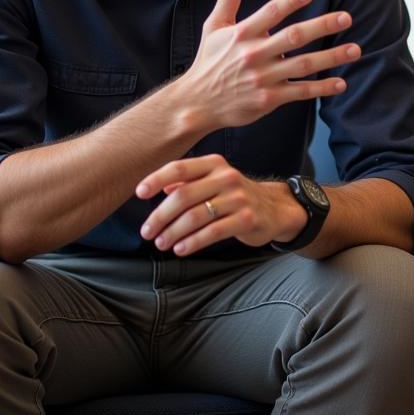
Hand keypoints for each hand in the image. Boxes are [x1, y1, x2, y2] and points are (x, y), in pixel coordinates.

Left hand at [136, 154, 304, 255]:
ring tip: (161, 243)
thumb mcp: (213, 180)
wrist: (274, 208)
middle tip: (147, 232)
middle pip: (183, 196)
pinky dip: (192, 243)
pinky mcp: (246, 219)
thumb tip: (159, 186)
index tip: (139, 193)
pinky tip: (180, 249)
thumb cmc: (235, 195)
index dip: (156, 179)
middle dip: (160, 216)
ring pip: (195, 216)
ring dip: (173, 233)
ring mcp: (238, 198)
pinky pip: (212, 232)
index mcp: (214, 164)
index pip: (179, 168)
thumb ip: (188, 180)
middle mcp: (226, 177)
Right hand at [182, 0, 360, 132]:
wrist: (197, 103)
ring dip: (331, 57)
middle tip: (346, 18)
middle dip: (321, 26)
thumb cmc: (210, 60)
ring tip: (355, 49)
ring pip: (303, 65)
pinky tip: (341, 82)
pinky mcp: (269, 99)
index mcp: (242, 33)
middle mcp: (254, 54)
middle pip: (293, 37)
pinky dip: (321, 88)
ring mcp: (264, 78)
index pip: (269, 13)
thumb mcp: (214, 25)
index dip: (289, 2)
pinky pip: (300, 92)